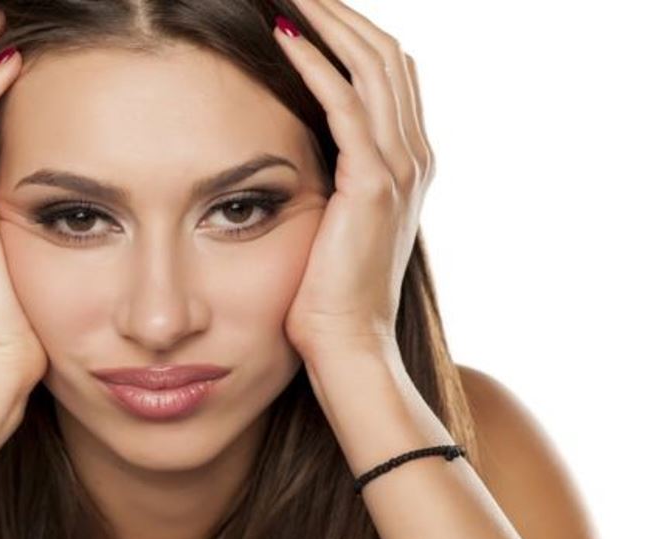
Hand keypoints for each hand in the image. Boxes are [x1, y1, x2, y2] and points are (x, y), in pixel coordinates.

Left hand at [274, 0, 435, 355]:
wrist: (349, 345)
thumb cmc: (331, 291)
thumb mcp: (341, 222)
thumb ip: (340, 178)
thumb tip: (306, 144)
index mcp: (409, 160)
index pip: (388, 72)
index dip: (353, 33)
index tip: (310, 8)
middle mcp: (414, 155)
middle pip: (385, 56)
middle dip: (342, 14)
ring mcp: (399, 169)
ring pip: (372, 68)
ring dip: (330, 24)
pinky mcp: (372, 186)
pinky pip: (347, 108)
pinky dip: (317, 67)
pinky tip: (285, 39)